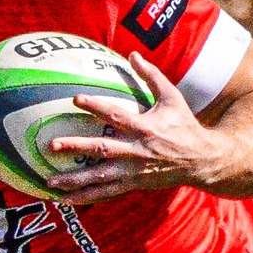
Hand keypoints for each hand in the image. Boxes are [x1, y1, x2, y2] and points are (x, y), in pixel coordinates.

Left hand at [44, 51, 224, 205]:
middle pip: (102, 149)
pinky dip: (87, 196)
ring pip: (100, 177)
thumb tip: (132, 54)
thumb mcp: (172, 97)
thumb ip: (151, 75)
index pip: (115, 115)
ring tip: (50, 182)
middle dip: (76, 147)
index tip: (76, 98)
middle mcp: (136, 151)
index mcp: (145, 128)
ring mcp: (133, 171)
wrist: (201, 160)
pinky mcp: (133, 184)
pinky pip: (106, 193)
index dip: (96, 106)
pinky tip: (67, 199)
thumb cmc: (184, 125)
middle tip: (52, 145)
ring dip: (74, 181)